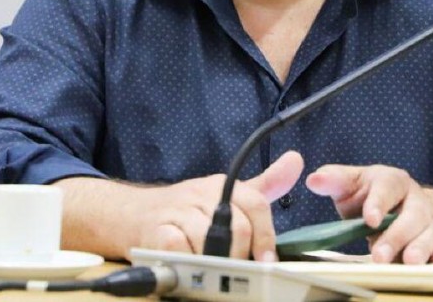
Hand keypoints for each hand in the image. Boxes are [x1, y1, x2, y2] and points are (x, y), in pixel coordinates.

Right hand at [129, 150, 303, 260]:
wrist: (135, 214)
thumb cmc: (187, 211)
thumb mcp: (227, 194)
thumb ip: (264, 185)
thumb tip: (297, 160)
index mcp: (223, 186)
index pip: (256, 204)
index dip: (266, 235)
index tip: (269, 261)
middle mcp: (202, 194)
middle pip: (238, 226)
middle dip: (243, 254)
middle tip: (240, 271)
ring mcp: (179, 212)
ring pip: (211, 239)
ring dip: (217, 262)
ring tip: (215, 272)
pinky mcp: (157, 231)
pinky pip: (181, 249)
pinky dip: (189, 263)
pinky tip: (190, 267)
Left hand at [306, 164, 432, 263]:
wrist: (397, 205)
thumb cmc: (369, 194)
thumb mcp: (350, 184)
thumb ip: (333, 180)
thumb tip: (314, 179)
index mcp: (393, 181)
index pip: (388, 188)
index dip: (379, 203)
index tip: (369, 219)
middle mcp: (415, 199)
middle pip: (412, 215)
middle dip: (396, 236)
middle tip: (379, 255)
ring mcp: (428, 220)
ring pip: (429, 233)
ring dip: (420, 248)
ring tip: (408, 263)